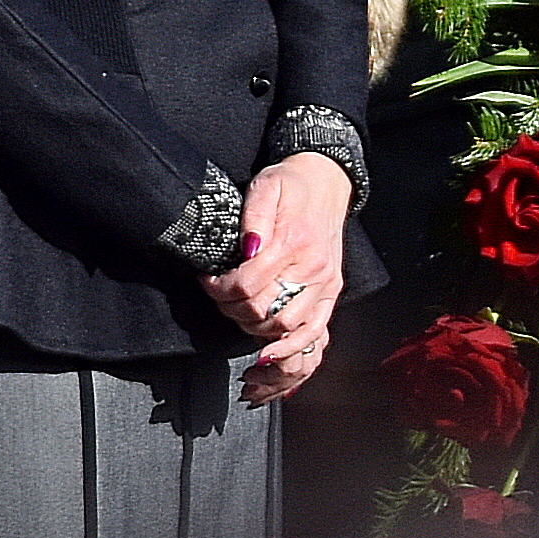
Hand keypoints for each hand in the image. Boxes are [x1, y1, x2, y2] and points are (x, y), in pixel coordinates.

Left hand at [203, 159, 349, 377]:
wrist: (327, 183)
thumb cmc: (291, 186)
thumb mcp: (266, 186)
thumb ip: (253, 216)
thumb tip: (247, 249)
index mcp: (294, 242)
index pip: (247, 284)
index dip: (219, 288)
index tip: (207, 280)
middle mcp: (314, 268)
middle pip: (263, 311)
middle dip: (231, 309)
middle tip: (218, 296)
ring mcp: (325, 285)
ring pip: (284, 328)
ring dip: (252, 328)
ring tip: (237, 311)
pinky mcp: (330, 294)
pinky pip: (314, 333)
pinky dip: (290, 350)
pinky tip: (267, 354)